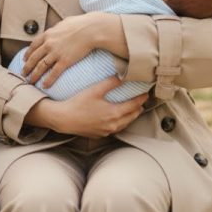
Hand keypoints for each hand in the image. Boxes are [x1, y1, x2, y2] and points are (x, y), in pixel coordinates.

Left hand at [22, 14, 97, 86]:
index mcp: (47, 34)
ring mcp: (56, 53)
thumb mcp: (63, 23)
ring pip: (41, 66)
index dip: (28, 54)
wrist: (89, 30)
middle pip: (34, 58)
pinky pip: (53, 73)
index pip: (33, 46)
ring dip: (34, 75)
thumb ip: (56, 29)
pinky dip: (48, 80)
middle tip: (23, 74)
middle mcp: (48, 44)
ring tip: (31, 81)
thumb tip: (55, 29)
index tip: (24, 60)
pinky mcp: (65, 61)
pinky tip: (44, 86)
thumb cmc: (79, 24)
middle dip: (27, 67)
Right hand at [27, 77, 147, 137]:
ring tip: (133, 109)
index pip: (134, 105)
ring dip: (130, 116)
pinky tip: (117, 118)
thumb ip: (109, 83)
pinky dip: (120, 123)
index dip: (141, 98)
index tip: (146, 93)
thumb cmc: (78, 103)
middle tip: (141, 100)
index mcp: (114, 113)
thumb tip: (122, 76)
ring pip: (124, 124)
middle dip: (138, 108)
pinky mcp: (100, 134)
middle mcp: (113, 125)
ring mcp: (107, 131)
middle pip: (132, 117)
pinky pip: (115, 129)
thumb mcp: (94, 90)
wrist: (64, 119)